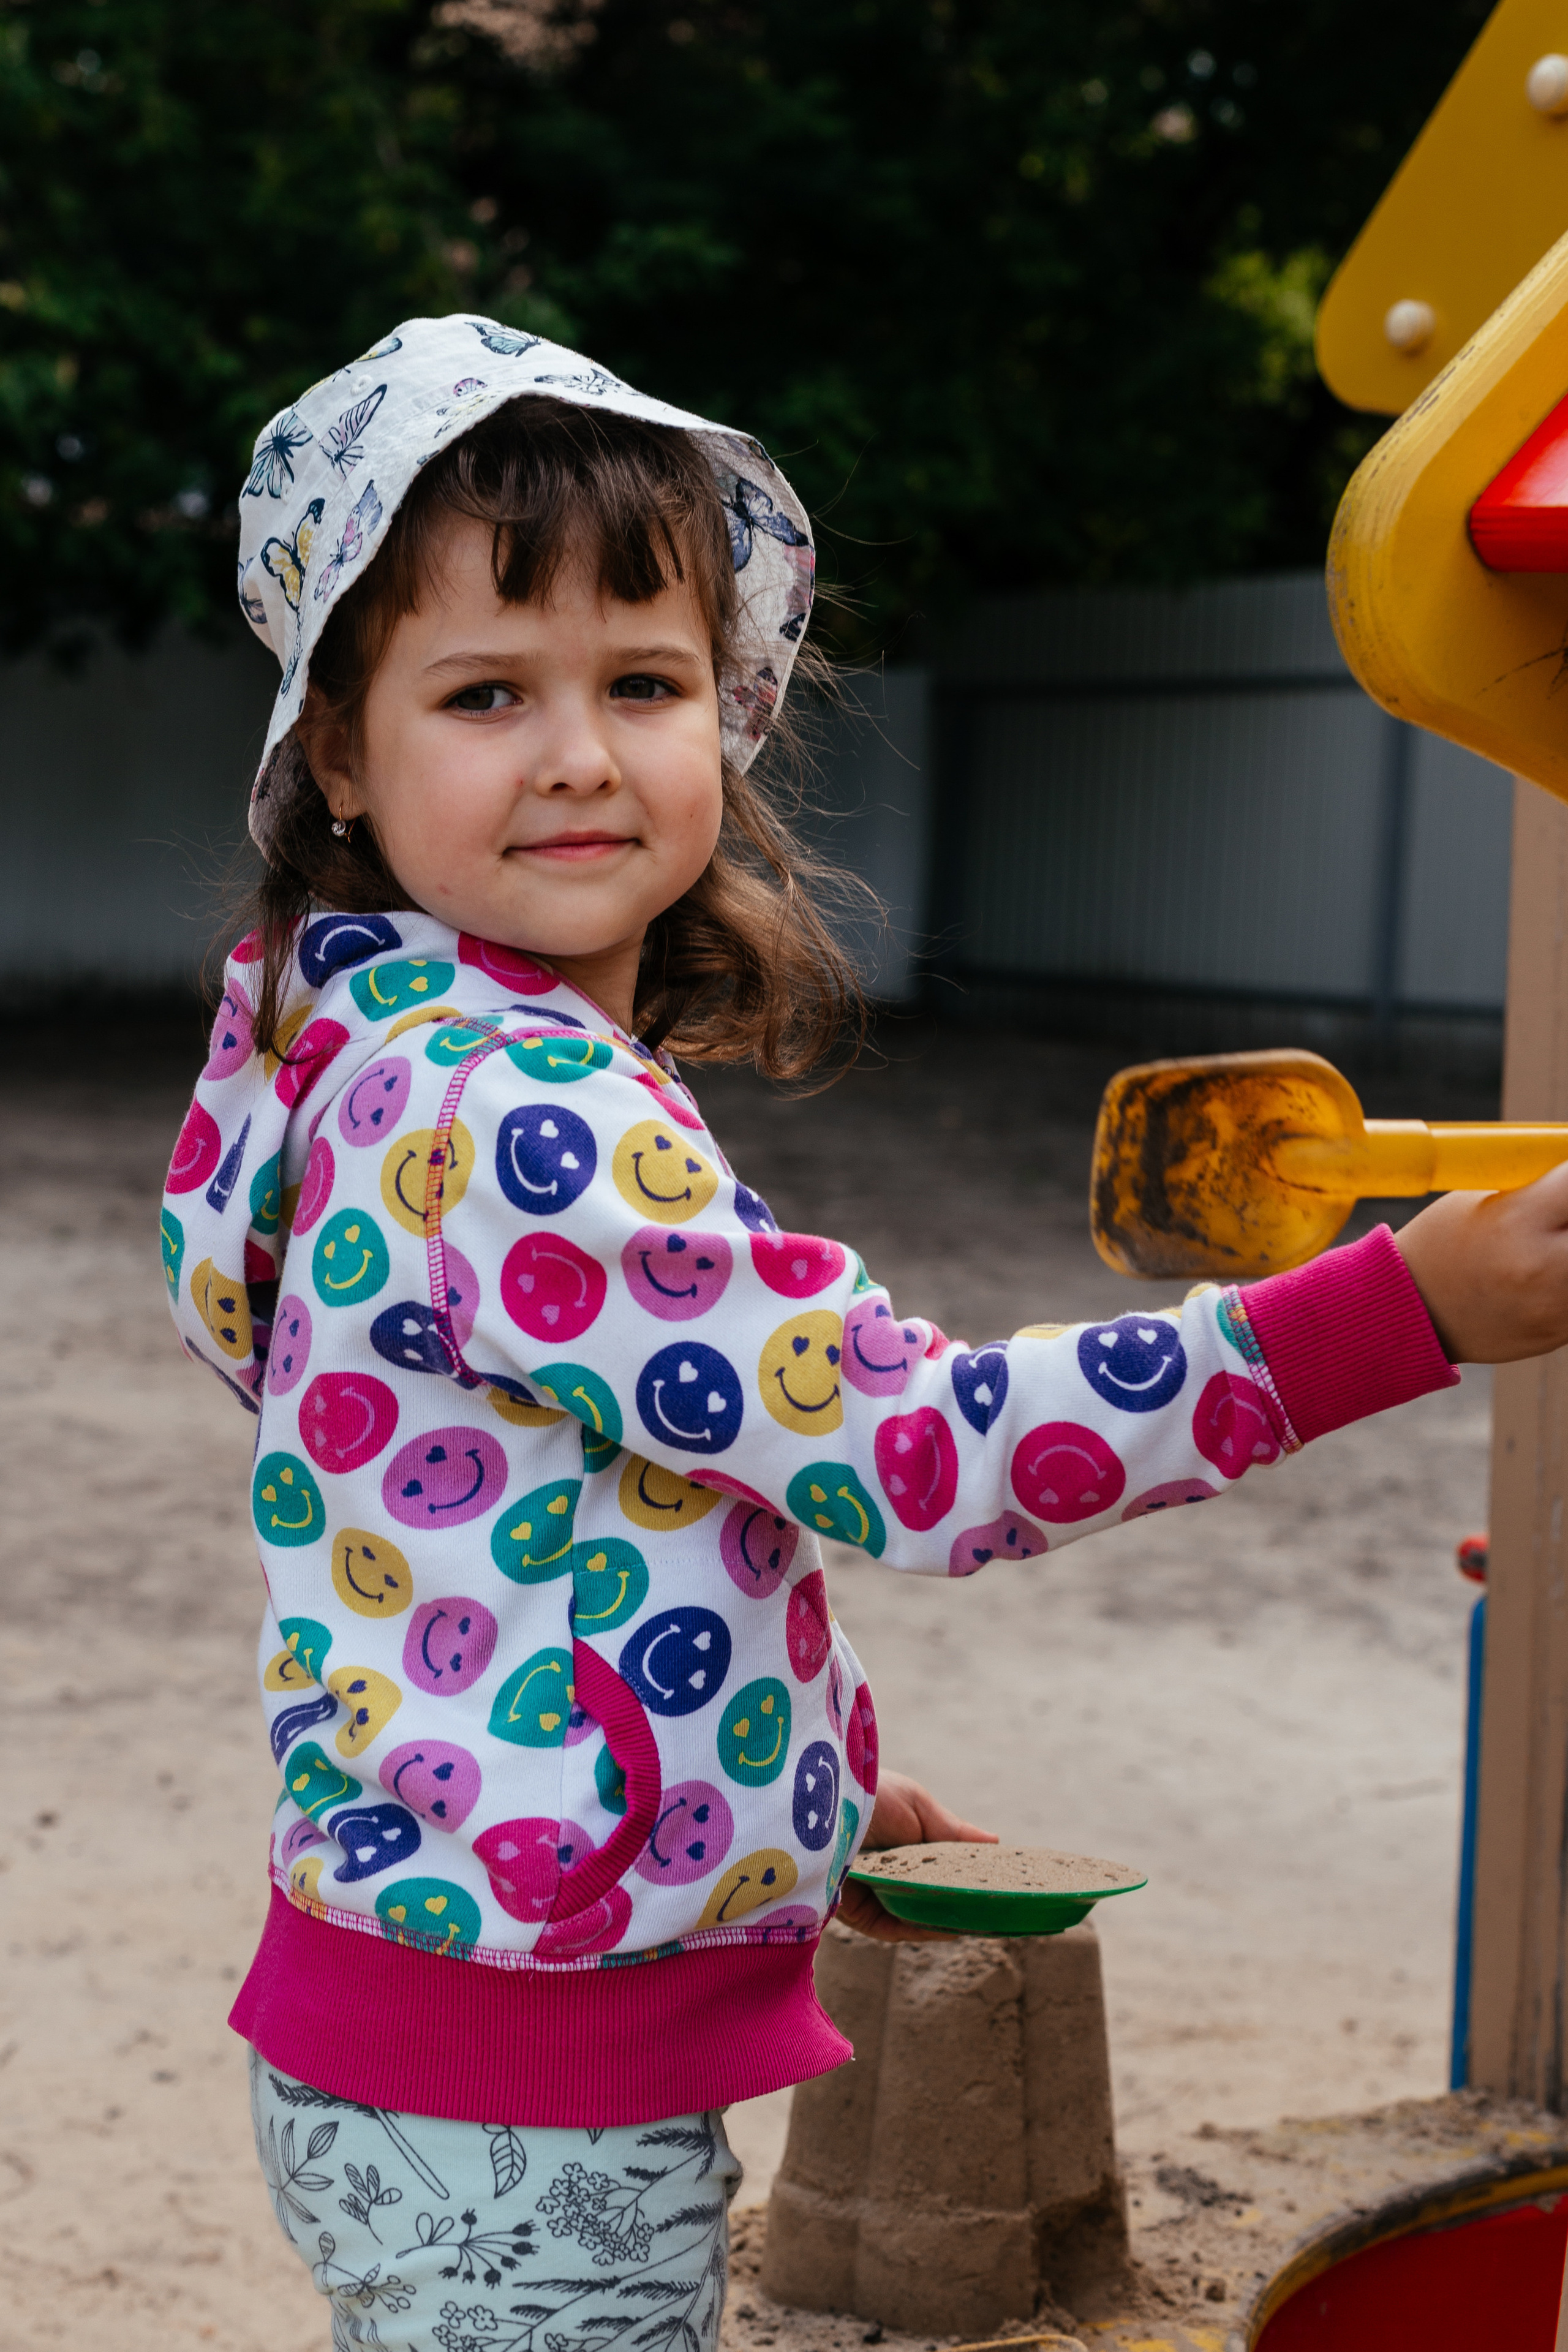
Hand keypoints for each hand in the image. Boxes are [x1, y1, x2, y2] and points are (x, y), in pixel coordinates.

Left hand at [834, 1767, 996, 1943]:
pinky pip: (895, 1928)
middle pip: (927, 1895)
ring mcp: (873, 1893)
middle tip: (993, 1909)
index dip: (963, 1877)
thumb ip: (952, 1831)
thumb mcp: (917, 1806)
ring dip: (945, 1919)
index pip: (936, 1867)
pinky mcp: (858, 1913)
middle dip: (957, 1902)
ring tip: (980, 1920)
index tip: (994, 1883)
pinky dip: (922, 1930)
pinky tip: (950, 1928)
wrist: (826, 1805)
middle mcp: (886, 1871)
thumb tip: (995, 1843)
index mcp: (899, 1844)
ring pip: (915, 1915)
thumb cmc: (870, 1794)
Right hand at [1396, 1164, 1567, 1361]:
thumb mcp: (1486, 1199)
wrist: (1410, 1311)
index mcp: (1518, 1221)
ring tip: (1550, 1245)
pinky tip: (1546, 1273)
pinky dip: (1567, 1278)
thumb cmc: (1444, 1245)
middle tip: (1558, 1219)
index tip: (1560, 1182)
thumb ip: (1542, 1186)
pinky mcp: (1561, 1332)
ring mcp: (1556, 1307)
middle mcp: (1544, 1268)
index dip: (1567, 1178)